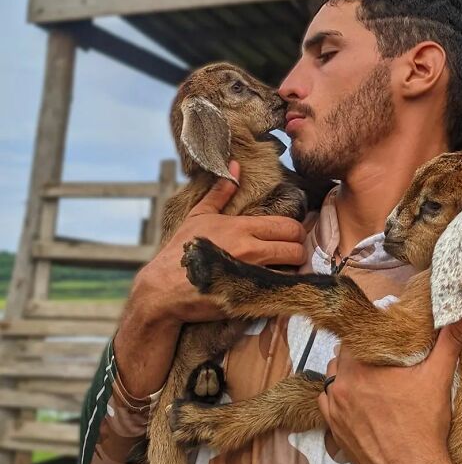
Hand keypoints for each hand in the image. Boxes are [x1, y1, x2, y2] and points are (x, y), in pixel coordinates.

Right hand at [134, 161, 307, 325]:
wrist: (163, 290)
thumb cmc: (180, 251)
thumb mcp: (199, 216)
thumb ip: (220, 192)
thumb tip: (235, 165)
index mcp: (241, 228)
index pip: (288, 226)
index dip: (294, 232)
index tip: (288, 237)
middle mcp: (249, 250)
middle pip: (296, 248)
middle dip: (298, 251)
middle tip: (290, 255)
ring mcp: (250, 275)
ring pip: (292, 271)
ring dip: (293, 272)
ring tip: (284, 271)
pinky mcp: (249, 298)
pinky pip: (281, 292)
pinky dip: (284, 290)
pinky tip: (277, 288)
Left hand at [318, 304, 461, 463]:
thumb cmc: (425, 426)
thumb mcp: (439, 378)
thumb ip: (450, 339)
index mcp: (360, 366)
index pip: (356, 335)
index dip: (371, 332)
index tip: (386, 334)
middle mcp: (340, 385)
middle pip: (345, 355)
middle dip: (362, 353)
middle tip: (383, 355)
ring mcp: (334, 410)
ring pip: (334, 379)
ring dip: (348, 374)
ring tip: (372, 376)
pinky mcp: (334, 431)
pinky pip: (330, 405)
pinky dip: (340, 399)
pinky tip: (358, 400)